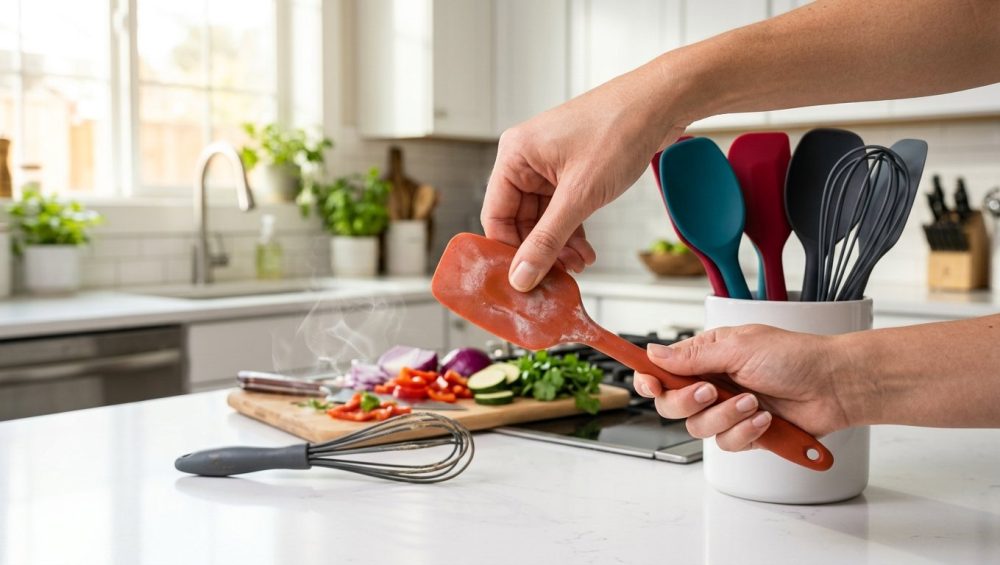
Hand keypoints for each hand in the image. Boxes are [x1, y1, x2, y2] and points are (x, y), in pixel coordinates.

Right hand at [481, 70, 689, 290]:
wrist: (660, 103)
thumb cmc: (619, 130)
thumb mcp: (580, 195)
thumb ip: (548, 239)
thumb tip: (523, 274)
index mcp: (515, 155)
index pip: (495, 215)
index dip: (508, 251)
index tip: (523, 279)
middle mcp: (526, 159)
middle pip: (519, 220)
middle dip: (541, 250)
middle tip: (559, 275)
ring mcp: (549, 164)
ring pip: (543, 218)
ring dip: (559, 244)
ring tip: (580, 263)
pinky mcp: (571, 170)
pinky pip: (562, 209)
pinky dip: (572, 230)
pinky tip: (585, 249)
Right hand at [633, 325, 859, 451]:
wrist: (835, 385)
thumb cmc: (795, 356)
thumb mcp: (739, 346)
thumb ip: (693, 355)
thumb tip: (655, 353)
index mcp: (707, 357)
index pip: (663, 370)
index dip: (649, 378)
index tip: (648, 383)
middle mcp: (713, 383)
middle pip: (671, 404)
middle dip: (688, 401)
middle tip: (710, 391)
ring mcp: (729, 410)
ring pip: (699, 428)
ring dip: (726, 416)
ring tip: (752, 402)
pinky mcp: (746, 432)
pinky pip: (726, 443)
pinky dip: (746, 431)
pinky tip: (765, 418)